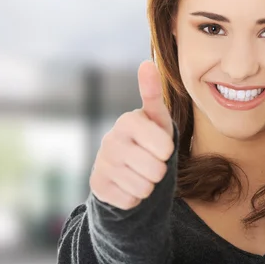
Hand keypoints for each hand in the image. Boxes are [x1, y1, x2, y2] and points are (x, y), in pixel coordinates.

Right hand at [89, 60, 174, 209]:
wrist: (126, 169)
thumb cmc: (149, 140)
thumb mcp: (157, 119)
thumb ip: (153, 93)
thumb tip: (146, 63)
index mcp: (128, 121)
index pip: (164, 147)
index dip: (167, 150)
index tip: (159, 145)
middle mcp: (111, 140)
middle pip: (156, 170)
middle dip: (159, 170)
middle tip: (150, 161)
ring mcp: (102, 163)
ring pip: (144, 188)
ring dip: (148, 184)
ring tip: (139, 172)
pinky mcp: (97, 186)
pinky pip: (131, 201)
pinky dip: (134, 197)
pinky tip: (127, 183)